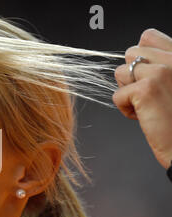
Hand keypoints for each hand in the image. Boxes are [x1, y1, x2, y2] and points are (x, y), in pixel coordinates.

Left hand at [113, 29, 171, 169]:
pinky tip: (145, 117)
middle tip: (149, 95)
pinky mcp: (145, 89)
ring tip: (148, 106)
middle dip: (132, 76)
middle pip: (130, 53)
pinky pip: (117, 95)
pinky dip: (126, 110)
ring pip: (120, 73)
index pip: (148, 36)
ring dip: (128, 92)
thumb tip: (136, 58)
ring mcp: (160, 71)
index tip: (147, 76)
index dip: (140, 57)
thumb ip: (162, 65)